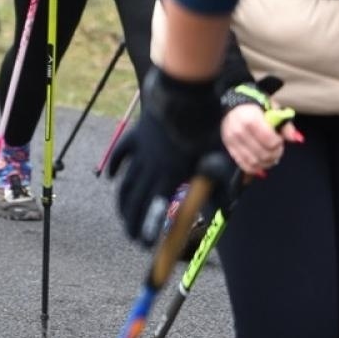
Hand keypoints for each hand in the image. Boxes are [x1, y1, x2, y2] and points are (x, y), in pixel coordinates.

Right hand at [108, 67, 220, 244]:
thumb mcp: (217, 156)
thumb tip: (225, 210)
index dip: (148, 229)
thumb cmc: (205, 124)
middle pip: (136, 200)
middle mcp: (152, 167)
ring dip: (123, 202)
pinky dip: (116, 168)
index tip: (146, 244)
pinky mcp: (135, 137)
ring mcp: (140, 151)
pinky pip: (121, 155)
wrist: (184, 93)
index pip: (156, 209)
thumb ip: (218, 185)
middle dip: (132, 222)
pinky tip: (113, 179)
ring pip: (126, 182)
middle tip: (132, 237)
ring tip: (122, 215)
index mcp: (172, 174)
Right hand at [219, 79, 300, 176]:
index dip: (279, 143)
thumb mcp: (274, 109)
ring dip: (266, 163)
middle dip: (275, 154)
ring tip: (271, 157)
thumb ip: (285, 125)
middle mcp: (238, 131)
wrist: (234, 104)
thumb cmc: (257, 106)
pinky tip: (262, 166)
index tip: (279, 138)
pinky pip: (242, 164)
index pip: (270, 141)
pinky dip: (254, 169)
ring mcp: (231, 141)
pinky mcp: (228, 147)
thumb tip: (297, 139)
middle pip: (263, 153)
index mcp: (250, 119)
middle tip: (278, 149)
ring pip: (254, 162)